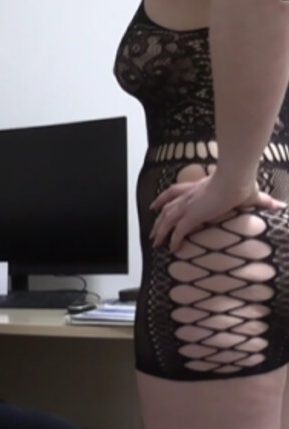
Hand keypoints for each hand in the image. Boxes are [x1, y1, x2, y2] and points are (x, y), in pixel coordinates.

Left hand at [150, 175, 285, 252]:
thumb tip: (280, 205)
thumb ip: (263, 201)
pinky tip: (172, 249)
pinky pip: (177, 232)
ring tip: (156, 243)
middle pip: (165, 208)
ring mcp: (188, 206)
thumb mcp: (250, 193)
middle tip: (152, 231)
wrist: (236, 180)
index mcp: (196, 187)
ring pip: (166, 221)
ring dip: (160, 232)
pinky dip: (173, 240)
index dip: (162, 199)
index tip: (154, 206)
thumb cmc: (242, 183)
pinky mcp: (191, 216)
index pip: (173, 192)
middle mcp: (188, 196)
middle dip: (157, 220)